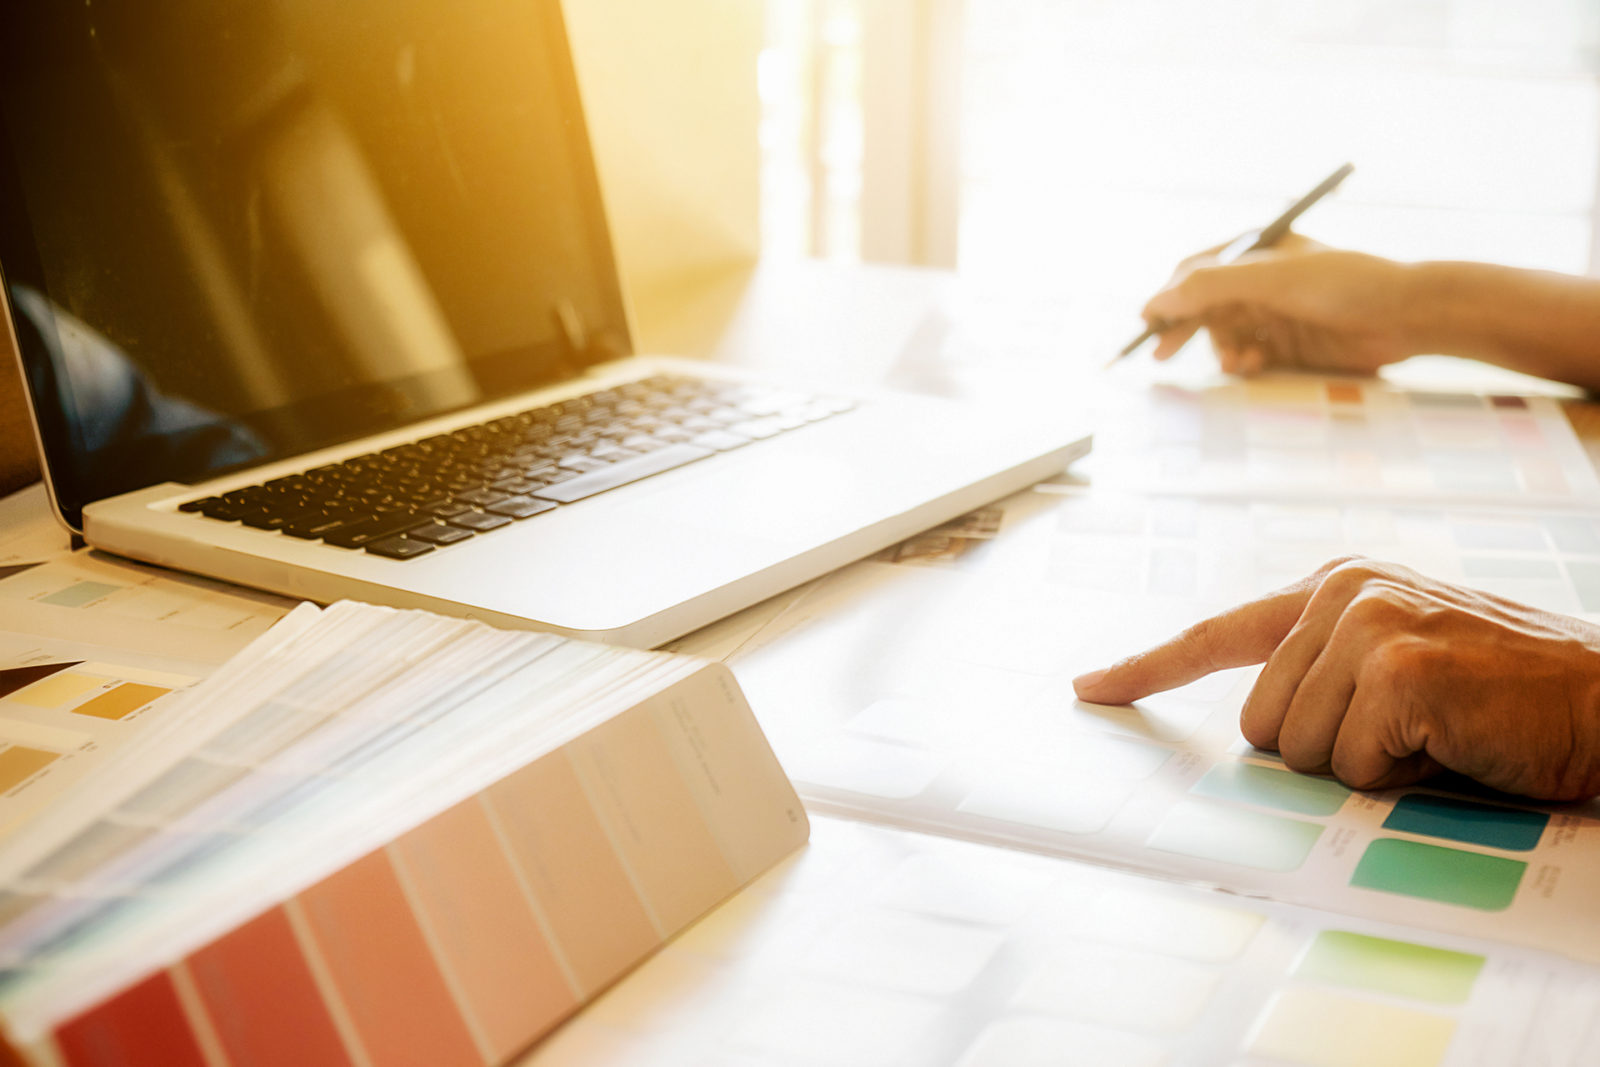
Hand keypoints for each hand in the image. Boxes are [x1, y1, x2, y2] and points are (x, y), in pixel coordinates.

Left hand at [1071, 557, 1599, 800]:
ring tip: (1435, 731)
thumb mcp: (1400, 661)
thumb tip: (1255, 732)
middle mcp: (1341, 591)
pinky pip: (1351, 767)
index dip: (1148, 667)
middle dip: (1326, 752)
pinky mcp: (1398, 666)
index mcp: (1334, 586)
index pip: (1220, 633)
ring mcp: (1368, 622)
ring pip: (1298, 751)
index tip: (1090, 688)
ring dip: (1367, 765)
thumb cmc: (1504, 696)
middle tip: (1409, 732)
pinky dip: (1402, 775)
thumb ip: (1323, 673)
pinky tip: (1452, 739)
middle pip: (1259, 724)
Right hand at [1143, 235, 1419, 375]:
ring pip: (1225, 336)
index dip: (1168, 295)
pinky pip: (1250, 356)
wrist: (1409, 316)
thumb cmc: (1344, 284)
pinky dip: (1245, 364)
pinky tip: (1254, 367)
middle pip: (1205, 306)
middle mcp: (1261, 281)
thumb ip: (1212, 286)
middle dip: (1185, 329)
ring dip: (1221, 350)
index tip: (1148, 323)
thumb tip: (1156, 301)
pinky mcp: (1290, 345)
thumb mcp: (1272, 278)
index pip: (1196, 270)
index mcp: (1256, 252)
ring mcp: (1275, 314)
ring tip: (1236, 363)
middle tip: (1162, 356)